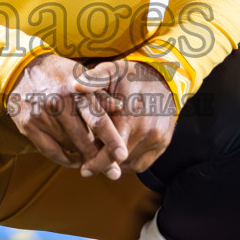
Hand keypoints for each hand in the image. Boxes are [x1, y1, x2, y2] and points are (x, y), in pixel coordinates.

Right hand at [7, 54, 128, 177]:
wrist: (20, 69)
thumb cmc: (58, 73)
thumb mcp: (80, 76)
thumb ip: (100, 94)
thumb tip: (121, 108)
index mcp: (76, 90)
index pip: (98, 120)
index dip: (112, 140)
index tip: (123, 156)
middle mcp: (58, 104)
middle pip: (84, 140)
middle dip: (101, 158)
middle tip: (114, 173)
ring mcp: (41, 116)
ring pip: (70, 147)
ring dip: (84, 155)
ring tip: (95, 160)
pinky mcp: (28, 127)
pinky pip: (51, 152)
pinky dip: (66, 159)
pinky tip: (76, 160)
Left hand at [74, 59, 177, 173]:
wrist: (165, 77)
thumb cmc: (132, 75)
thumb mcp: (112, 71)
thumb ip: (94, 79)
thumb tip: (74, 86)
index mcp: (130, 116)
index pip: (110, 151)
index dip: (96, 162)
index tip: (84, 169)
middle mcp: (146, 130)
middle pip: (119, 160)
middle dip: (103, 163)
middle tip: (88, 167)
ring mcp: (156, 138)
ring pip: (130, 163)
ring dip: (116, 164)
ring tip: (102, 158)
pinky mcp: (163, 143)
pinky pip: (143, 163)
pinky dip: (129, 163)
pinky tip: (118, 156)